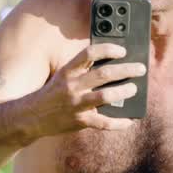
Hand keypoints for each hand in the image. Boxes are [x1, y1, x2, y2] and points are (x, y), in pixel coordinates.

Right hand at [31, 43, 145, 134]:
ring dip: (124, 92)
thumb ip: (83, 70)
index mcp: (68, 71)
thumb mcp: (64, 76)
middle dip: (126, 70)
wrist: (32, 116)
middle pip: (103, 74)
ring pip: (105, 96)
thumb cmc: (54, 93)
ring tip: (134, 89)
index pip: (89, 53)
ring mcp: (76, 104)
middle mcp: (72, 86)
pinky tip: (129, 120)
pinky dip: (119, 123)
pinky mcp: (79, 122)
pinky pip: (103, 123)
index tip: (122, 50)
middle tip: (140, 68)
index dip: (108, 49)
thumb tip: (113, 65)